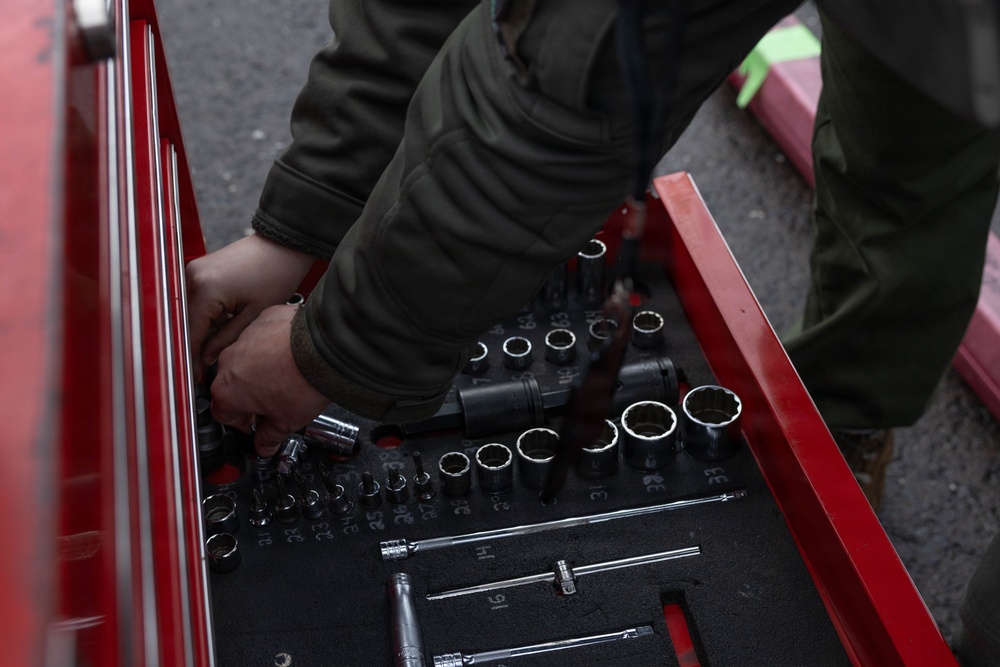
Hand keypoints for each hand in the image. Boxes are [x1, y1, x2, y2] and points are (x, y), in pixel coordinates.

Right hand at [186, 233, 315, 374]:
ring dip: (199, 332)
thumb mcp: (253, 316)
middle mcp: (191, 277)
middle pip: (185, 323)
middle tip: (204, 372)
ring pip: (188, 313)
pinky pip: (195, 300)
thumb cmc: (275, 275)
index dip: (193, 359)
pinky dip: (205, 316)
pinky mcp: (199, 270)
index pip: (191, 333)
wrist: (283, 246)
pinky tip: (220, 328)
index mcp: (205, 289)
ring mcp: (192, 271)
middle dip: (194, 347)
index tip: (196, 378)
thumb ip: (226, 339)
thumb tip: (206, 359)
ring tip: (215, 351)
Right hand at [210, 304, 328, 457]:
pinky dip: (274, 346)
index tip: (258, 425)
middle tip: (276, 402)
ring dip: (262, 369)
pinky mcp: (262, 320)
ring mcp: (244, 337)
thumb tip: (264, 446)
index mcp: (227, 392)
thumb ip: (269, 437)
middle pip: (234, 385)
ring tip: (288, 377)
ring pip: (247, 359)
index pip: (224, 415)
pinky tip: (292, 356)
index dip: (243, 424)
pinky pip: (263, 337)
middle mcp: (228, 362)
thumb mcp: (286, 421)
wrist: (323, 347)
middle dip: (252, 396)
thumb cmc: (301, 381)